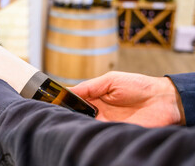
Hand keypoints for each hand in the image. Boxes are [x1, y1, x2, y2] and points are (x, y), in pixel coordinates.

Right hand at [70, 71, 184, 127]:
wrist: (162, 100)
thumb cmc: (138, 86)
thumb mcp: (110, 80)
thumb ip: (90, 86)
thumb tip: (69, 90)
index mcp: (95, 96)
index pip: (74, 100)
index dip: (63, 101)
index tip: (53, 101)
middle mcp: (98, 111)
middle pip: (77, 114)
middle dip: (68, 113)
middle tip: (59, 113)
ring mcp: (106, 123)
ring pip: (85, 125)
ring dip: (78, 123)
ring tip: (70, 119)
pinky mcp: (115, 132)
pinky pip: (99, 134)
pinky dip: (91, 132)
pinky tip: (86, 127)